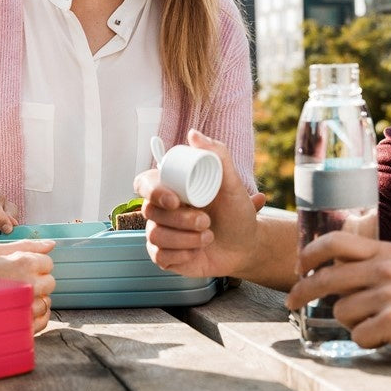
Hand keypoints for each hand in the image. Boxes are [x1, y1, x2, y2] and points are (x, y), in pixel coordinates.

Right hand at [0, 239, 55, 334]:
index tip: (22, 269)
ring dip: (35, 300)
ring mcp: (27, 307)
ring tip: (13, 298)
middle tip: (16, 283)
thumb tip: (51, 244)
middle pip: (50, 282)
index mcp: (24, 263)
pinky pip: (43, 321)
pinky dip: (35, 317)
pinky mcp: (23, 326)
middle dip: (37, 281)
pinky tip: (18, 311)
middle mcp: (29, 284)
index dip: (36, 264)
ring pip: (47, 302)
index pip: (48, 262)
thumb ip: (27, 245)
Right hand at [134, 130, 266, 280]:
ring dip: (185, 238)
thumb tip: (193, 134)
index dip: (152, 191)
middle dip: (180, 219)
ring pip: (155, 235)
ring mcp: (161, 233)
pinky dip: (182, 255)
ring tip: (207, 236)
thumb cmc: (237, 213)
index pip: (144, 183)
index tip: (175, 200)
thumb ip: (218, 155)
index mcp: (172, 187)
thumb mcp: (233, 184)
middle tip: (206, 221)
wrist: (246, 246)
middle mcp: (162, 209)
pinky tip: (197, 251)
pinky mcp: (164, 256)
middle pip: (150, 211)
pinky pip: (159, 257)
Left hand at [286, 230, 390, 363]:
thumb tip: (327, 269)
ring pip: (341, 311)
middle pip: (327, 278)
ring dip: (352, 322)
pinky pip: (358, 335)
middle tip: (290, 302)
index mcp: (385, 251)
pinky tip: (388, 338)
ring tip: (378, 324)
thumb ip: (370, 265)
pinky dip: (367, 341)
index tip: (297, 266)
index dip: (309, 253)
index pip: (335, 241)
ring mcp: (389, 294)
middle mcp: (385, 268)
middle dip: (302, 291)